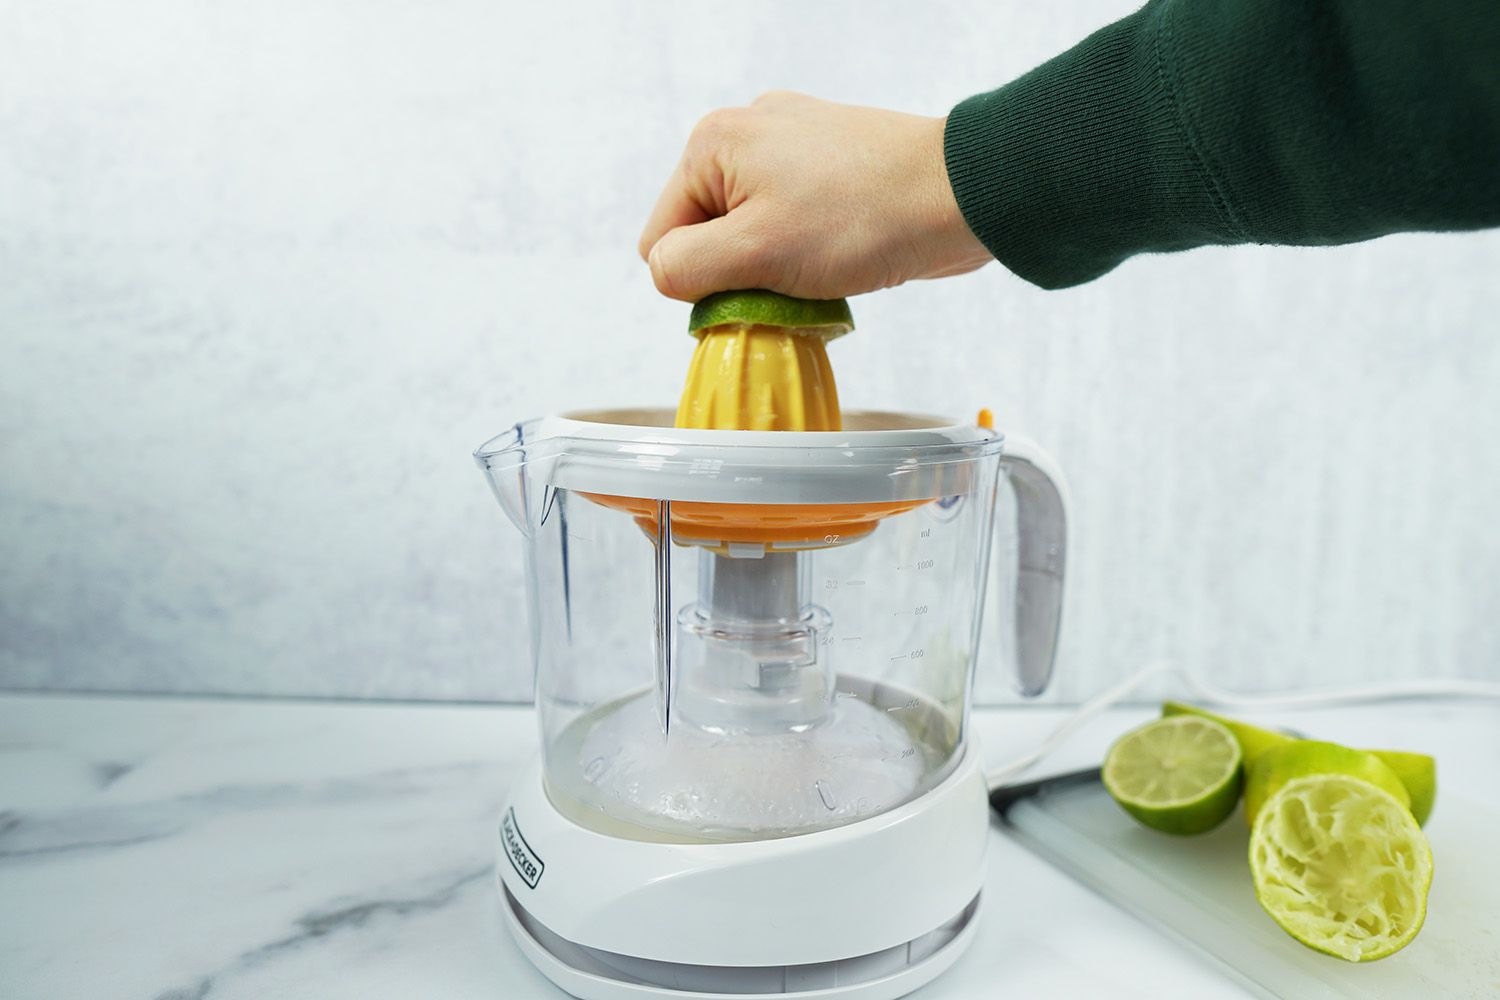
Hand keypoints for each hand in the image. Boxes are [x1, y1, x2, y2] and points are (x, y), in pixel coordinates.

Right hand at [638, 91, 992, 301]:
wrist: (962, 196)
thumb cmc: (864, 219)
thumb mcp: (756, 254)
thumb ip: (687, 269)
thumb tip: (666, 275)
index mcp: (713, 143)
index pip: (662, 240)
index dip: (702, 279)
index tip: (756, 282)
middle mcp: (745, 133)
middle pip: (705, 236)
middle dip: (742, 271)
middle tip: (794, 277)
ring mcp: (791, 147)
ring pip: (750, 237)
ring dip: (777, 269)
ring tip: (824, 266)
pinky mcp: (829, 167)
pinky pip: (790, 227)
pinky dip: (807, 254)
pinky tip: (842, 256)